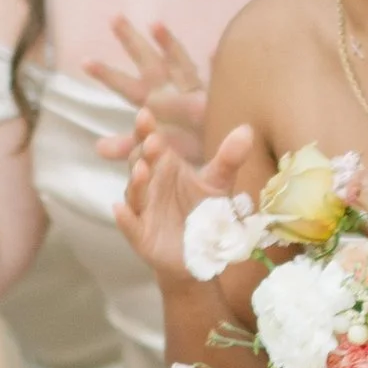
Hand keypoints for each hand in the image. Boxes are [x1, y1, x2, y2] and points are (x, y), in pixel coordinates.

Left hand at [94, 20, 208, 162]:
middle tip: (113, 17)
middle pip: (149, 62)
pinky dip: (214, 67)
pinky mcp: (215, 101)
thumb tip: (98, 148)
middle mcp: (172, 91)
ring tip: (153, 24)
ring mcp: (194, 92)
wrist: (218, 157)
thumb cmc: (186, 150)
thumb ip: (128, 146)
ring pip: (179, 64)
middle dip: (131, 41)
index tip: (84, 61)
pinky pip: (213, 83)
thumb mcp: (152, 150)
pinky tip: (212, 52)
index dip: (107, 74)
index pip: (127, 85)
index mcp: (154, 102)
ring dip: (167, 44)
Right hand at [117, 117, 256, 281]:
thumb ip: (229, 158)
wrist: (200, 254)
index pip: (150, 142)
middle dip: (143, 152)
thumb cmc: (203, 212)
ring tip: (142, 170)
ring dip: (136, 182)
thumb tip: (247, 129)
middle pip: (139, 163)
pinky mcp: (141, 235)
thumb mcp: (218, 183)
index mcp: (164, 167)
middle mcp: (149, 184)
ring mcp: (143, 209)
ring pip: (135, 193)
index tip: (146, 114)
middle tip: (152, 141)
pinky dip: (124, 218)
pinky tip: (120, 210)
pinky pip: (130, 225)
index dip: (146, 129)